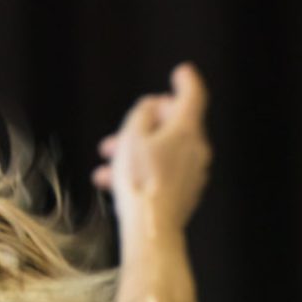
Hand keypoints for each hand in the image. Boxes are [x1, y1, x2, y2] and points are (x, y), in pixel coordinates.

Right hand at [93, 62, 210, 229]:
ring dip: (135, 153)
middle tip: (114, 137)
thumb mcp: (132, 136)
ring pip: (163, 152)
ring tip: (105, 166)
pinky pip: (163, 173)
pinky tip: (113, 184)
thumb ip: (142, 113)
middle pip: (173, 127)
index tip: (181, 72)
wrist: (151, 229)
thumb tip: (152, 107)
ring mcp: (193, 173)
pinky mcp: (185, 194)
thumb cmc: (139, 181)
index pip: (192, 95)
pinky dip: (142, 171)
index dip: (186, 81)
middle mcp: (197, 150)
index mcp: (187, 130)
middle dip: (142, 127)